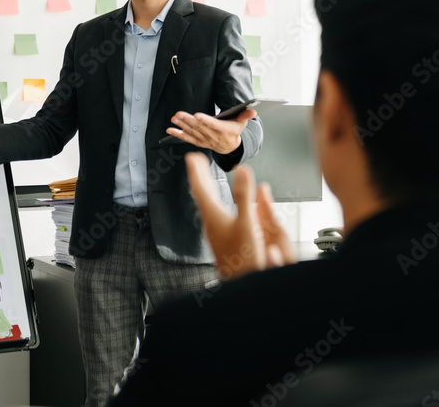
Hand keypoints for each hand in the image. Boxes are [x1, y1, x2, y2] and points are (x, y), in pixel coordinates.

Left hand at [166, 108, 255, 154]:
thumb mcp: (242, 123)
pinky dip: (178, 134)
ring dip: (181, 125)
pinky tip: (170, 130)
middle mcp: (212, 136)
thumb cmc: (234, 132)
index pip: (213, 124)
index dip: (205, 120)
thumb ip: (245, 116)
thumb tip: (253, 111)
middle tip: (179, 114)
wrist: (230, 148)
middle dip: (188, 120)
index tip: (197, 115)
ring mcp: (204, 140)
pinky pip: (187, 138)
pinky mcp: (198, 142)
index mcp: (223, 130)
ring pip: (192, 132)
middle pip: (199, 127)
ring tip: (174, 118)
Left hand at [186, 152, 294, 279]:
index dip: (195, 170)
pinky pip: (214, 211)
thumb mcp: (247, 222)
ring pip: (207, 203)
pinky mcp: (220, 237)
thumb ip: (244, 195)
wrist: (241, 282)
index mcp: (214, 215)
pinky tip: (219, 202)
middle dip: (199, 175)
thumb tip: (243, 170)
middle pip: (201, 193)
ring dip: (206, 187)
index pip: (200, 187)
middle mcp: (211, 222)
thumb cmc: (243, 256)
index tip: (191, 156)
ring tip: (206, 176)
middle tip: (196, 161)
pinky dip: (214, 199)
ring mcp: (215, 230)